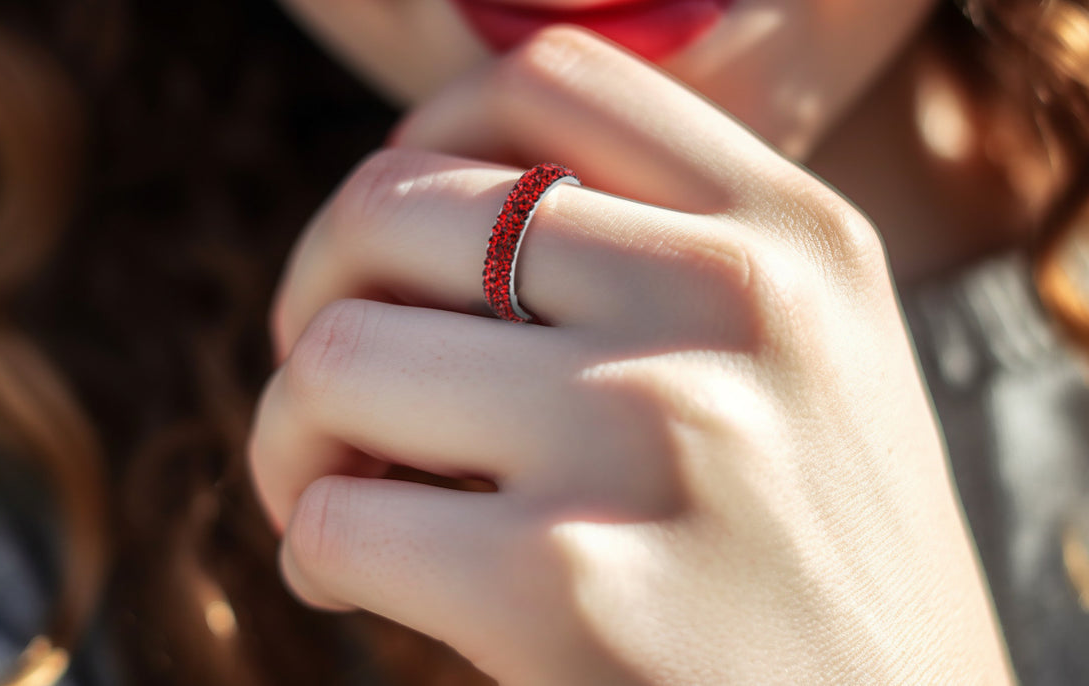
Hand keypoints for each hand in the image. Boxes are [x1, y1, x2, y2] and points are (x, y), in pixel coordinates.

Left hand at [249, 26, 1011, 684]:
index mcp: (788, 235)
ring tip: (337, 486)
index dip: (418, 144)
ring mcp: (651, 436)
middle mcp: (733, 307)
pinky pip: (336, 516)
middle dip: (315, 296)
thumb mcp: (800, 362)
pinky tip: (360, 580)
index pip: (541, 81)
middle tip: (330, 387)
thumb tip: (409, 210)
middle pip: (395, 207)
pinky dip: (315, 544)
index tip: (390, 247)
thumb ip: (654, 255)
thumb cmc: (813, 560)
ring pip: (334, 357)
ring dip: (292, 431)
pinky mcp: (568, 589)